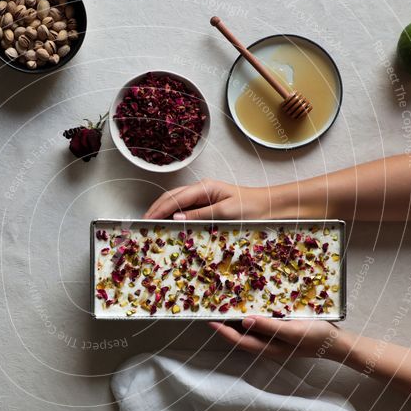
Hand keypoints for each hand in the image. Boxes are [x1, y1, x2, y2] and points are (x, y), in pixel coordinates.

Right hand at [144, 179, 263, 219]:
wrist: (268, 206)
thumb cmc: (251, 208)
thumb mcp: (225, 213)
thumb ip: (200, 214)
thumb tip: (175, 217)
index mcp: (204, 187)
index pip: (175, 198)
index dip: (159, 209)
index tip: (147, 219)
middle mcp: (201, 189)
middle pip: (172, 197)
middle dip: (156, 208)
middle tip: (142, 222)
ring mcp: (203, 196)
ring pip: (176, 202)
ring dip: (162, 210)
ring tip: (150, 222)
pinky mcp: (207, 204)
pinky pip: (186, 208)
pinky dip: (174, 214)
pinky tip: (168, 223)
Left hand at [208, 317, 351, 361]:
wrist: (337, 342)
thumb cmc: (315, 337)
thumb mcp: (291, 331)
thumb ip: (268, 327)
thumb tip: (243, 321)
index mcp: (267, 348)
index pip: (238, 340)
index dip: (222, 331)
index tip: (208, 320)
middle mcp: (268, 344)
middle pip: (241, 336)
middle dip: (226, 325)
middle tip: (214, 310)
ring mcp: (275, 339)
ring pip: (250, 330)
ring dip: (238, 319)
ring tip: (227, 305)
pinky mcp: (282, 331)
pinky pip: (262, 324)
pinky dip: (253, 316)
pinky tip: (252, 305)